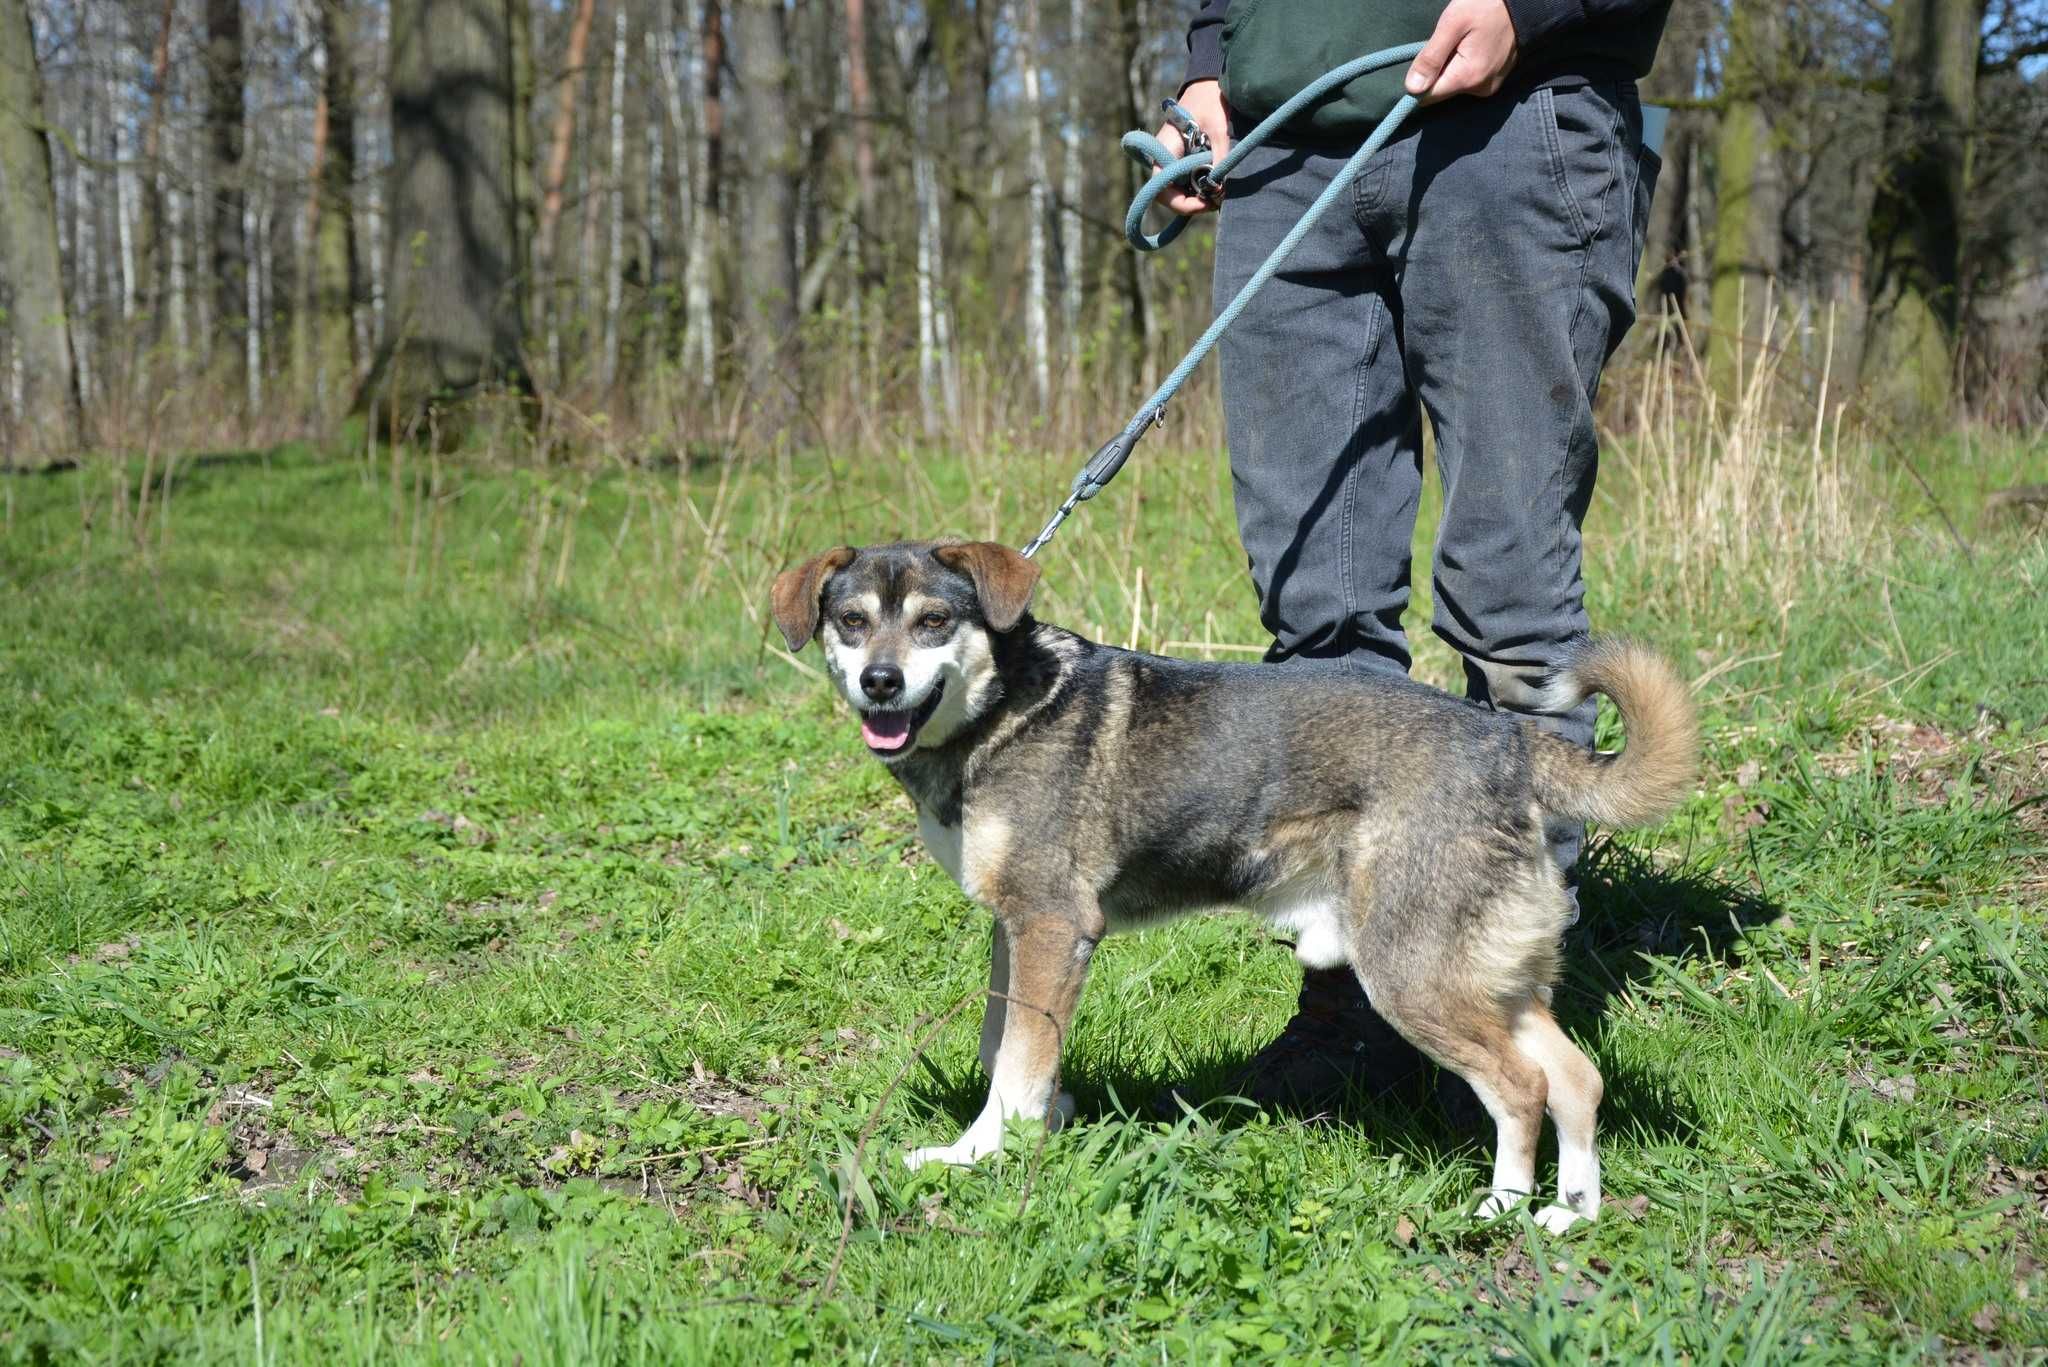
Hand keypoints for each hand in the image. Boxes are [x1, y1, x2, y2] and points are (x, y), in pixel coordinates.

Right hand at [1153, 79, 1231, 215]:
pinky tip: (1219, 185)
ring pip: (1181, 190)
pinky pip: (1189, 181)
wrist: (1209, 83)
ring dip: (1199, 197)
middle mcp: (1164, 159)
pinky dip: (1203, 187)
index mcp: (1164, 150)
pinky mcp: (1184, 160)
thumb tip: (1221, 187)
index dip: (1181, 203)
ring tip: (1221, 193)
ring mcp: (1174, 161)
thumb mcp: (1219, 127)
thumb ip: (1220, 157)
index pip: (1161, 189)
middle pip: (1171, 195)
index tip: (1205, 203)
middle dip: (1193, 203)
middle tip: (1218, 200)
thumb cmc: (1210, 99)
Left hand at [1404, 0, 1519, 104]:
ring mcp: (1490, 86)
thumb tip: (1412, 88)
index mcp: (1469, 78)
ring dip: (1451, 66)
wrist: (1525, 1)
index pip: (1428, 96)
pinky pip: (1469, 79)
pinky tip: (1473, 45)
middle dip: (1438, 69)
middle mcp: (1481, 89)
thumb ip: (1431, 57)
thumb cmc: (1488, 5)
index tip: (1424, 58)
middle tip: (1450, 41)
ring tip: (1464, 40)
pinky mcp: (1496, 79)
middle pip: (1442, 90)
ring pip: (1455, 84)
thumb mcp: (1453, 23)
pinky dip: (1464, 65)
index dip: (1418, 81)